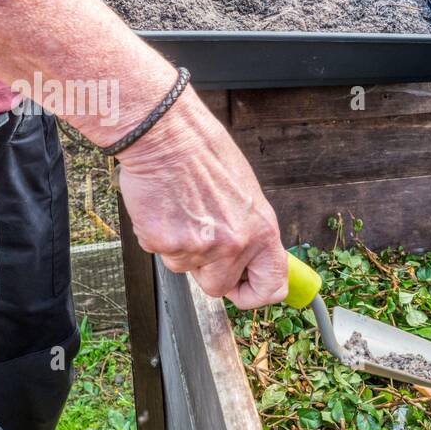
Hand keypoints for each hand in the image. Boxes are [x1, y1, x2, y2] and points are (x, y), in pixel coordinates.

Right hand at [115, 92, 288, 308]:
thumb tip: (246, 259)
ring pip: (185, 268)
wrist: (168, 135)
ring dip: (180, 247)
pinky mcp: (166, 243)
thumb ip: (248, 232)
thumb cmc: (205, 156)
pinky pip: (160, 253)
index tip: (242, 290)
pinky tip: (164, 208)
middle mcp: (235, 243)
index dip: (254, 294)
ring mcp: (200, 246)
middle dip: (206, 270)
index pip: (272, 286)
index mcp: (262, 231)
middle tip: (198, 236)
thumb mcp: (245, 196)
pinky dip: (158, 235)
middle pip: (218, 286)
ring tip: (181, 210)